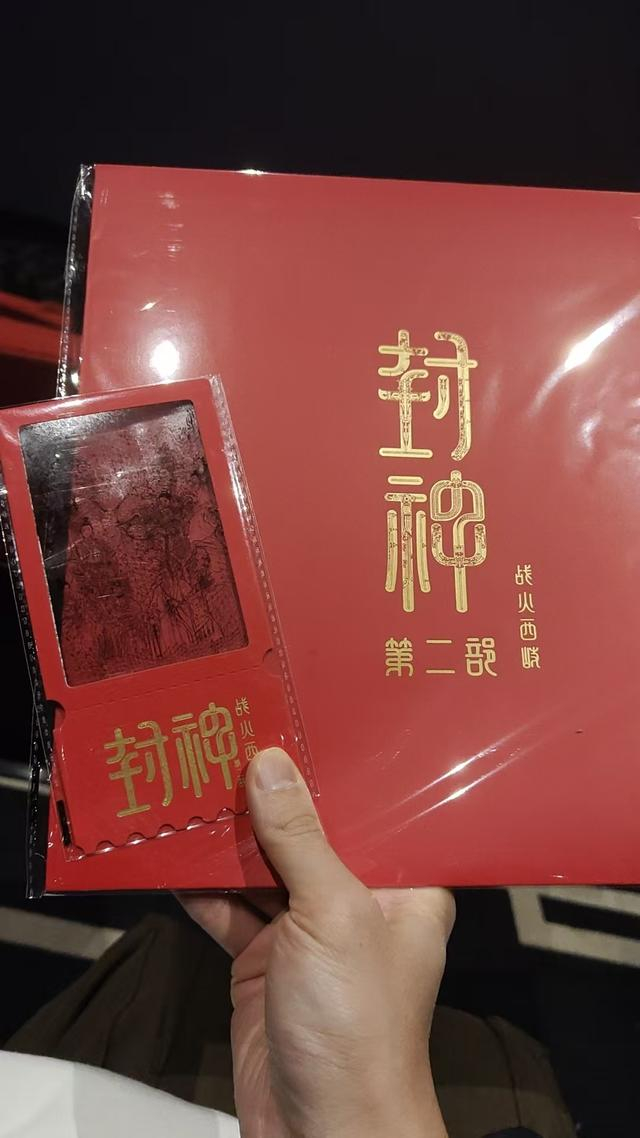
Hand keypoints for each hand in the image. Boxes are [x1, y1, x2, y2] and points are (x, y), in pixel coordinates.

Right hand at [181, 748, 453, 1137]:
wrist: (322, 1135)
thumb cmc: (360, 1032)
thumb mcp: (333, 915)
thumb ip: (300, 838)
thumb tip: (271, 767)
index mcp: (402, 888)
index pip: (370, 813)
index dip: (334, 773)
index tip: (295, 727)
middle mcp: (358, 905)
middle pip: (309, 836)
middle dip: (270, 800)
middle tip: (231, 747)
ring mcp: (309, 936)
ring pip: (265, 871)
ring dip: (230, 841)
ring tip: (196, 789)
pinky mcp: (265, 965)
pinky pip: (231, 913)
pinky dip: (203, 889)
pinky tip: (177, 857)